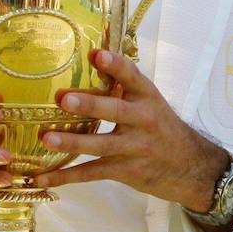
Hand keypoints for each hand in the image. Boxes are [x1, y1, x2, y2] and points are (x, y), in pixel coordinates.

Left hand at [34, 49, 226, 211]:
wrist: (189, 166)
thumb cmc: (162, 128)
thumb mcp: (152, 103)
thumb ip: (126, 87)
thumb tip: (92, 57)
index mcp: (148, 97)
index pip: (133, 76)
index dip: (115, 65)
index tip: (96, 54)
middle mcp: (143, 120)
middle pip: (115, 111)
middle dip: (90, 105)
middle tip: (64, 99)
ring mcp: (135, 148)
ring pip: (101, 145)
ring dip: (72, 142)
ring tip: (47, 138)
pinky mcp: (125, 171)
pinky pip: (92, 173)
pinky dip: (66, 176)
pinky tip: (43, 177)